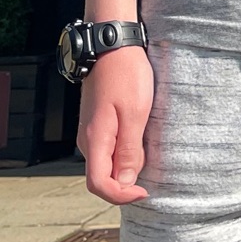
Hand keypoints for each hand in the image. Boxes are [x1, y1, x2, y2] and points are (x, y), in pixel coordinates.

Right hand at [80, 45, 154, 202]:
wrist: (111, 46)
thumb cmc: (126, 76)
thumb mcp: (135, 113)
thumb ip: (129, 149)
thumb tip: (126, 181)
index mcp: (95, 140)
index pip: (98, 185)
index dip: (121, 196)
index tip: (145, 191)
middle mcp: (88, 141)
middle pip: (102, 177)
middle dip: (126, 183)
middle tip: (152, 171)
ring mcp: (91, 132)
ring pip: (106, 164)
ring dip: (126, 167)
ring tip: (148, 150)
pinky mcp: (98, 124)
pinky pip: (108, 149)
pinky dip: (124, 153)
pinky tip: (141, 140)